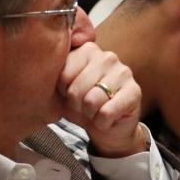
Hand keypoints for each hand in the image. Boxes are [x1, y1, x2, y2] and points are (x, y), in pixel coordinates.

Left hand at [58, 42, 145, 157]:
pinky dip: (102, 122)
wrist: (106, 128)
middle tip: (84, 106)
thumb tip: (45, 64)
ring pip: (92, 100)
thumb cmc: (82, 106)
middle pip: (76, 88)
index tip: (70, 93)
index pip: (63, 73)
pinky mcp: (135, 91)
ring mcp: (123, 72)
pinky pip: (107, 112)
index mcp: (87, 50)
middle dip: (76, 105)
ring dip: (90, 114)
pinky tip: (107, 119)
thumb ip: (54, 74)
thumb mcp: (63, 89)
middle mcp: (107, 56)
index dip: (63, 91)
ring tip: (96, 111)